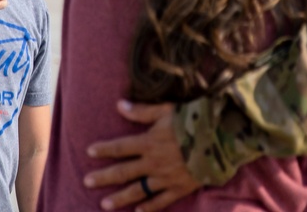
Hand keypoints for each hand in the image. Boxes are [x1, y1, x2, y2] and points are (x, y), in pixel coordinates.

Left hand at [84, 100, 200, 210]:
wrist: (219, 140)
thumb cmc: (192, 121)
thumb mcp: (166, 110)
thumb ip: (142, 111)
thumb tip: (119, 104)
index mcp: (149, 142)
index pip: (120, 147)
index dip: (104, 149)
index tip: (89, 151)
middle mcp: (153, 162)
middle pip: (123, 172)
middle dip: (104, 177)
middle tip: (86, 182)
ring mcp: (166, 178)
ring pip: (138, 190)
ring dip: (120, 198)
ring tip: (104, 205)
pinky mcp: (180, 187)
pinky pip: (161, 200)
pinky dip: (149, 207)